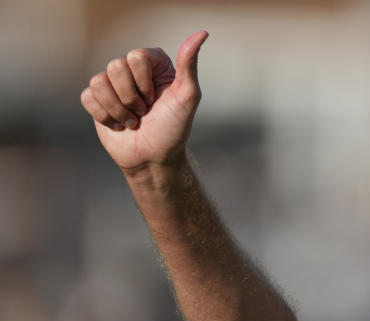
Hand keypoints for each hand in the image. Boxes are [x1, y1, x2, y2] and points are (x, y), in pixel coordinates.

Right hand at [81, 30, 208, 173]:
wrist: (154, 159)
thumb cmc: (174, 129)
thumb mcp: (188, 97)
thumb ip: (190, 65)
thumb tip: (202, 33)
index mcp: (154, 64)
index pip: (136, 56)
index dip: (145, 83)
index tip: (157, 100)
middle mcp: (132, 70)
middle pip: (115, 67)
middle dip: (132, 98)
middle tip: (145, 112)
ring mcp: (113, 85)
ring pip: (98, 81)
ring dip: (118, 110)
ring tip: (134, 121)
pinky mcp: (97, 100)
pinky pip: (88, 96)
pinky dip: (105, 116)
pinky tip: (119, 125)